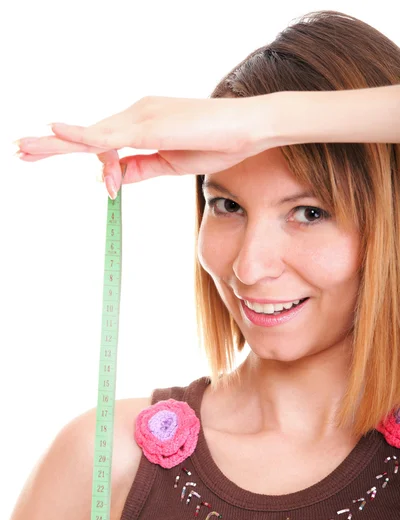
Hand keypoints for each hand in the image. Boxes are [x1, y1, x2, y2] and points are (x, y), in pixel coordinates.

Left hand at [14, 95, 276, 197]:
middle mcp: (137, 113)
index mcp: (143, 123)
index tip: (103, 189)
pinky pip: (109, 134)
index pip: (105, 143)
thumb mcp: (171, 164)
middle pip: (88, 134)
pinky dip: (81, 136)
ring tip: (25, 149)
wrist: (249, 128)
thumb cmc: (218, 144)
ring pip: (91, 134)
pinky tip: (56, 132)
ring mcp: (141, 114)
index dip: (94, 164)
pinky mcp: (148, 122)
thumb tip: (113, 178)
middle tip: (22, 150)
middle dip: (53, 145)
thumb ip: (141, 168)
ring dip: (55, 144)